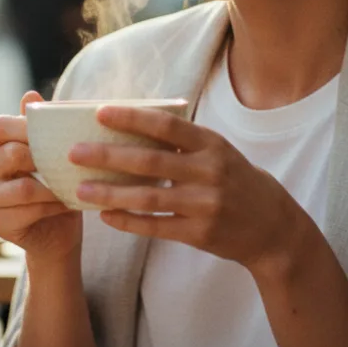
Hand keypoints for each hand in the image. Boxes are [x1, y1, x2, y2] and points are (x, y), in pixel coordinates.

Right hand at [0, 91, 81, 262]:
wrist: (59, 232)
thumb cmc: (57, 185)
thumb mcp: (54, 152)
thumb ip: (42, 126)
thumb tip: (30, 95)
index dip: (23, 126)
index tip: (54, 132)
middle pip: (10, 154)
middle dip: (43, 158)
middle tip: (69, 162)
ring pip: (22, 188)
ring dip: (53, 188)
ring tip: (73, 186)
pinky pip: (28, 211)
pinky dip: (53, 207)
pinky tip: (66, 205)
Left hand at [70, 105, 305, 271]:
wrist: (273, 228)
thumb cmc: (237, 181)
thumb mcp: (219, 152)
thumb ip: (184, 141)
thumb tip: (133, 123)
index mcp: (212, 145)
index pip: (166, 126)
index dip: (131, 118)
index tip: (99, 113)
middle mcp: (209, 172)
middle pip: (149, 161)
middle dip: (107, 156)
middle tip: (74, 152)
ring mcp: (204, 205)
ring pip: (148, 198)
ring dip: (110, 194)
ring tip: (80, 190)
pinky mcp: (199, 233)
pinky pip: (155, 227)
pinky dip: (128, 222)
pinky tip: (106, 217)